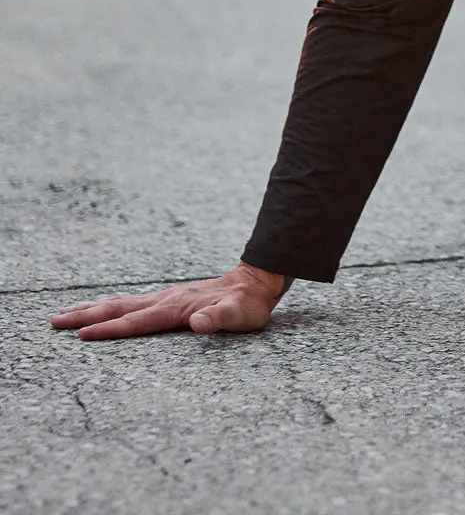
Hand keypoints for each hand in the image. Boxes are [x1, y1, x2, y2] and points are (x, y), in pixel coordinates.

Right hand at [50, 262, 286, 340]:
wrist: (257, 281)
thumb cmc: (249, 304)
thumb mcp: (240, 314)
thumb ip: (219, 318)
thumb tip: (199, 323)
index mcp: (178, 307)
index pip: (138, 321)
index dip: (111, 329)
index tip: (82, 335)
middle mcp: (168, 300)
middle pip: (121, 309)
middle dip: (88, 316)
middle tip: (55, 321)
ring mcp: (168, 297)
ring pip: (124, 304)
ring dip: (93, 309)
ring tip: (66, 314)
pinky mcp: (171, 299)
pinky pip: (134, 303)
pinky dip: (112, 307)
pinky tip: (104, 310)